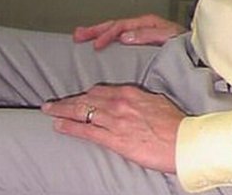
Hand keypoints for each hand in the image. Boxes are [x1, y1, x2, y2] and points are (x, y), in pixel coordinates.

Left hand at [42, 85, 183, 172]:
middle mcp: (119, 103)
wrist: (183, 140)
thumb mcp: (157, 102)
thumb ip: (140, 100)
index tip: (76, 97)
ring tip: (48, 111)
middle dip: (66, 101)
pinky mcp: (114, 139)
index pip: (100, 90)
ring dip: (61, 111)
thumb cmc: (175, 123)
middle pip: (86, 99)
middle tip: (50, 103)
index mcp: (131, 93)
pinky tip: (58, 126)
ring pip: (81, 112)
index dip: (84, 94)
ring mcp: (115, 121)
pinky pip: (86, 131)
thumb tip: (133, 102)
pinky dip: (69, 127)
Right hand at [73, 14, 185, 49]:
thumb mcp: (168, 37)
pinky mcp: (142, 41)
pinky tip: (99, 45)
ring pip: (115, 30)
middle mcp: (143, 26)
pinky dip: (108, 38)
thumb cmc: (185, 44)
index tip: (96, 45)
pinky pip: (120, 37)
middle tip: (78, 35)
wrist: (198, 51)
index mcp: (148, 23)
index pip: (121, 26)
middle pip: (114, 25)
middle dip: (95, 29)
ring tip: (81, 36)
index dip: (107, 34)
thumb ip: (148, 35)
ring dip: (98, 32)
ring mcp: (142, 32)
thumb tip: (125, 36)